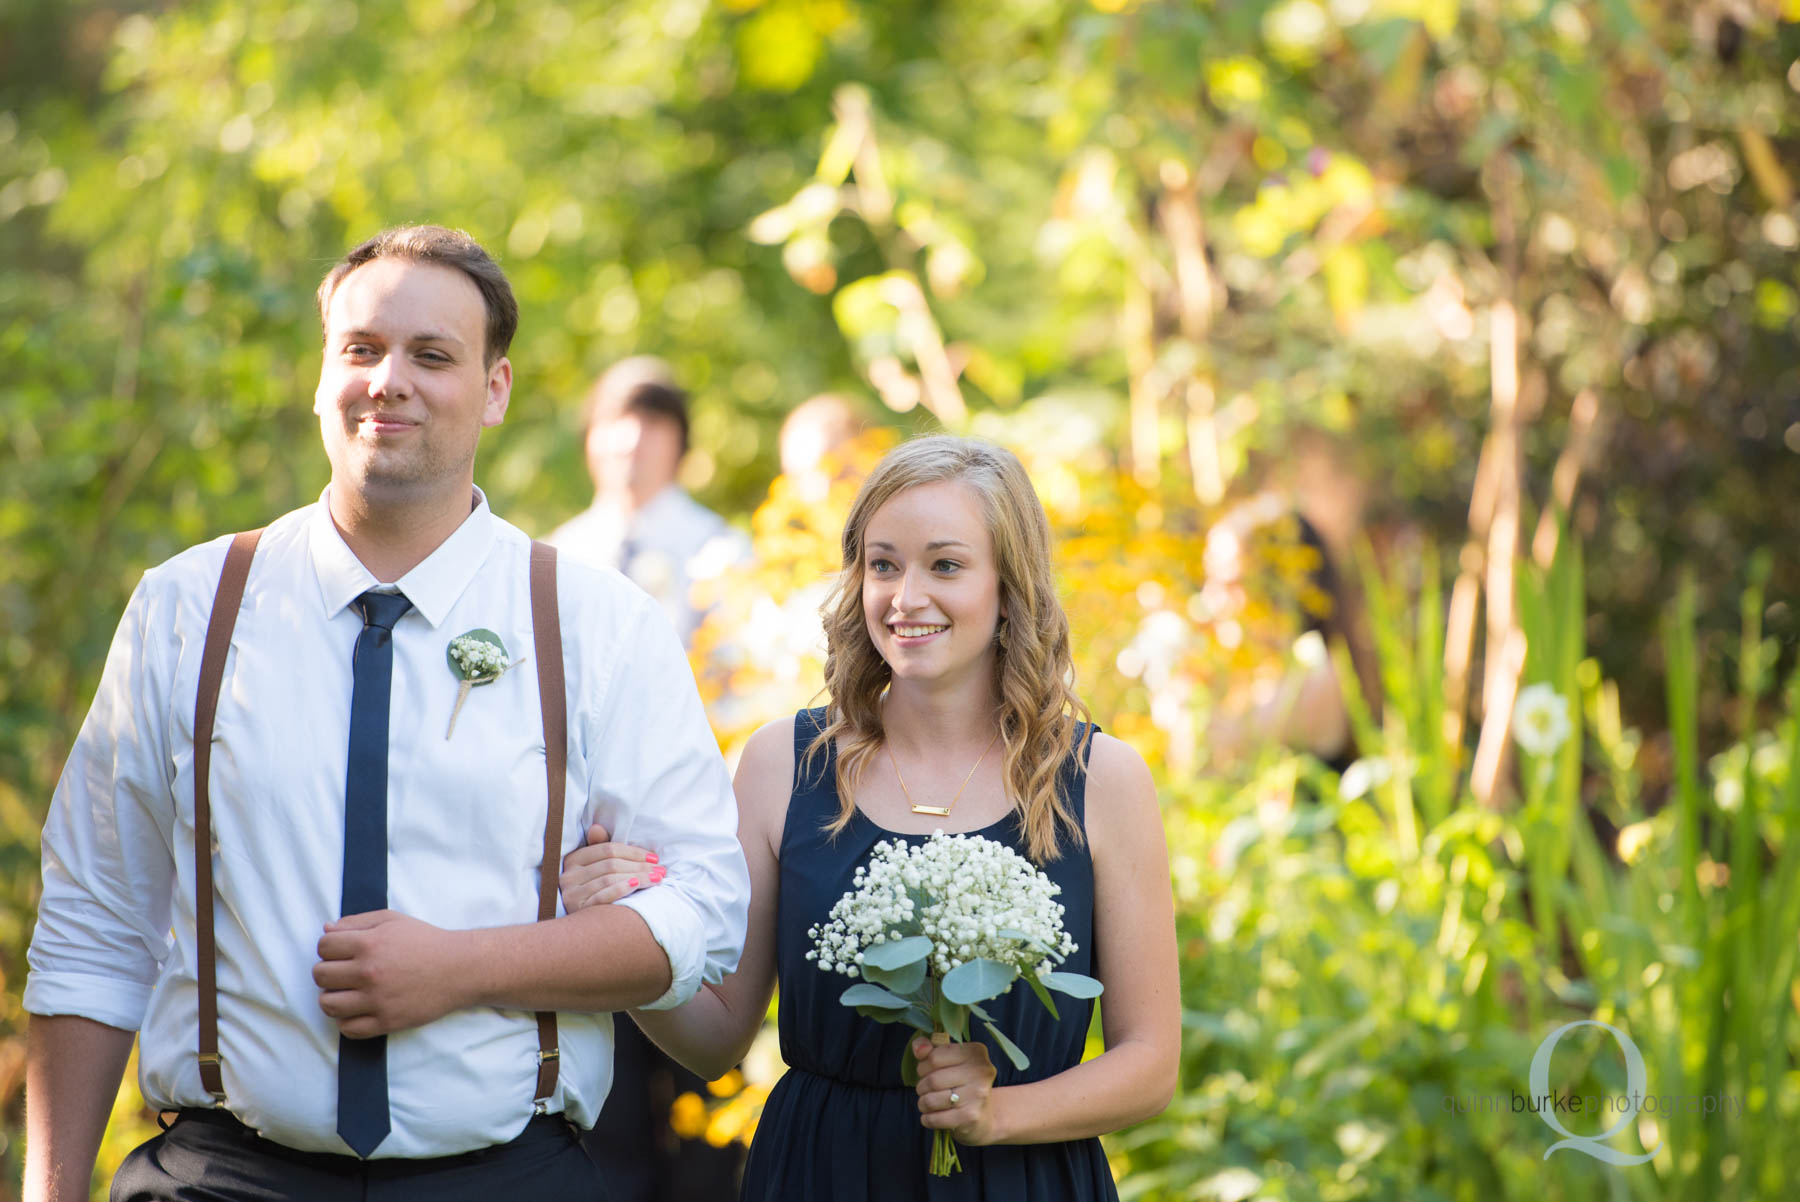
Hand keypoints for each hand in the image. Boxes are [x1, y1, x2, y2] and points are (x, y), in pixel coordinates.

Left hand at [313, 910, 466, 1037]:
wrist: (459, 968)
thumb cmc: (426, 941)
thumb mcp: (393, 920)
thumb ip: (356, 922)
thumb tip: (326, 929)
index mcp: (369, 943)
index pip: (323, 947)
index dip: (329, 948)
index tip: (341, 952)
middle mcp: (369, 972)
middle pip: (320, 976)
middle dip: (328, 971)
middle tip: (345, 972)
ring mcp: (376, 1000)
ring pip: (328, 1005)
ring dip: (333, 997)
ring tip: (348, 992)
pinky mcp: (386, 1021)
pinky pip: (347, 1029)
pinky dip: (347, 1020)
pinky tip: (359, 1010)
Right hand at [560, 824, 663, 912]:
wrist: (580, 932)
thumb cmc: (593, 893)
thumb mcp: (594, 868)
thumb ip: (599, 848)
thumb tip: (597, 827)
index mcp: (573, 860)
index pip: (608, 849)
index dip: (634, 852)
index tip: (655, 859)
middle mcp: (569, 875)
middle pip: (611, 864)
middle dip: (640, 866)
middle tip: (661, 871)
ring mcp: (571, 893)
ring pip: (609, 879)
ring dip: (638, 877)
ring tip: (657, 879)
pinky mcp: (577, 910)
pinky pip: (602, 896)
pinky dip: (621, 889)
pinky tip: (637, 885)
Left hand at [914, 1035, 1001, 1144]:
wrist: (984, 1115)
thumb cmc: (961, 1082)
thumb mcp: (949, 1059)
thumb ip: (930, 1049)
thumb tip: (919, 1048)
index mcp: (976, 1052)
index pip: (934, 1057)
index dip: (924, 1065)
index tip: (928, 1071)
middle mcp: (981, 1072)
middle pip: (932, 1079)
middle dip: (922, 1086)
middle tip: (926, 1089)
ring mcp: (977, 1095)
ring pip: (930, 1100)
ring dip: (923, 1103)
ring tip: (929, 1102)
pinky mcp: (970, 1117)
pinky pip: (934, 1118)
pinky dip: (927, 1119)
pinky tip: (932, 1115)